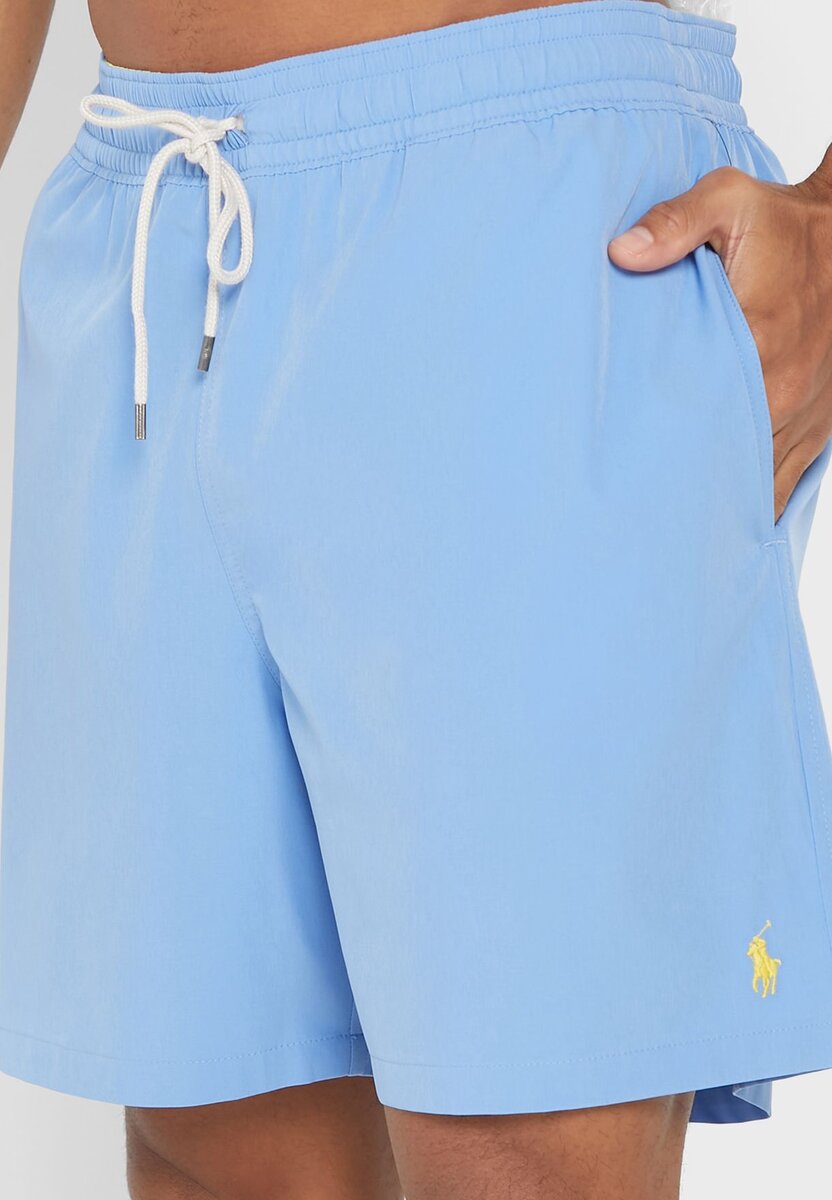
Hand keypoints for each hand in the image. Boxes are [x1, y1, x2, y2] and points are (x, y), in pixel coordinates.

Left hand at [609, 147, 831, 521]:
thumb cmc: (782, 223)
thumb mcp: (729, 203)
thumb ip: (675, 223)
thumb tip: (623, 251)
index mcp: (761, 341)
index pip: (703, 419)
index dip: (662, 455)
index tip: (622, 481)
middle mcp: (785, 390)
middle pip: (726, 465)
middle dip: (683, 494)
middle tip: (632, 522)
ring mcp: (804, 414)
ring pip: (759, 484)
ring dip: (718, 504)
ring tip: (669, 534)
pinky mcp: (816, 426)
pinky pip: (786, 480)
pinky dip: (754, 501)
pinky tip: (720, 523)